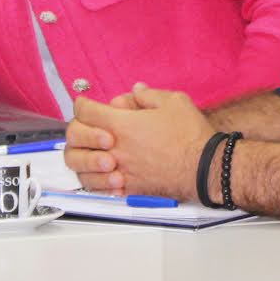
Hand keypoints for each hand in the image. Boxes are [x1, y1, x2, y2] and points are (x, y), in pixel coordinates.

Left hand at [64, 84, 214, 200]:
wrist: (204, 168)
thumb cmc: (190, 135)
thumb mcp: (173, 101)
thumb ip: (147, 95)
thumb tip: (135, 91)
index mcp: (122, 124)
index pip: (85, 111)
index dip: (83, 104)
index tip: (86, 105)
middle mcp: (115, 148)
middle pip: (75, 138)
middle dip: (78, 130)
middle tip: (90, 128)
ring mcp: (120, 171)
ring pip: (81, 168)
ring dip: (83, 158)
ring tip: (95, 153)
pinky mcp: (128, 189)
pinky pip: (99, 188)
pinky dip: (97, 181)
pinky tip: (106, 174)